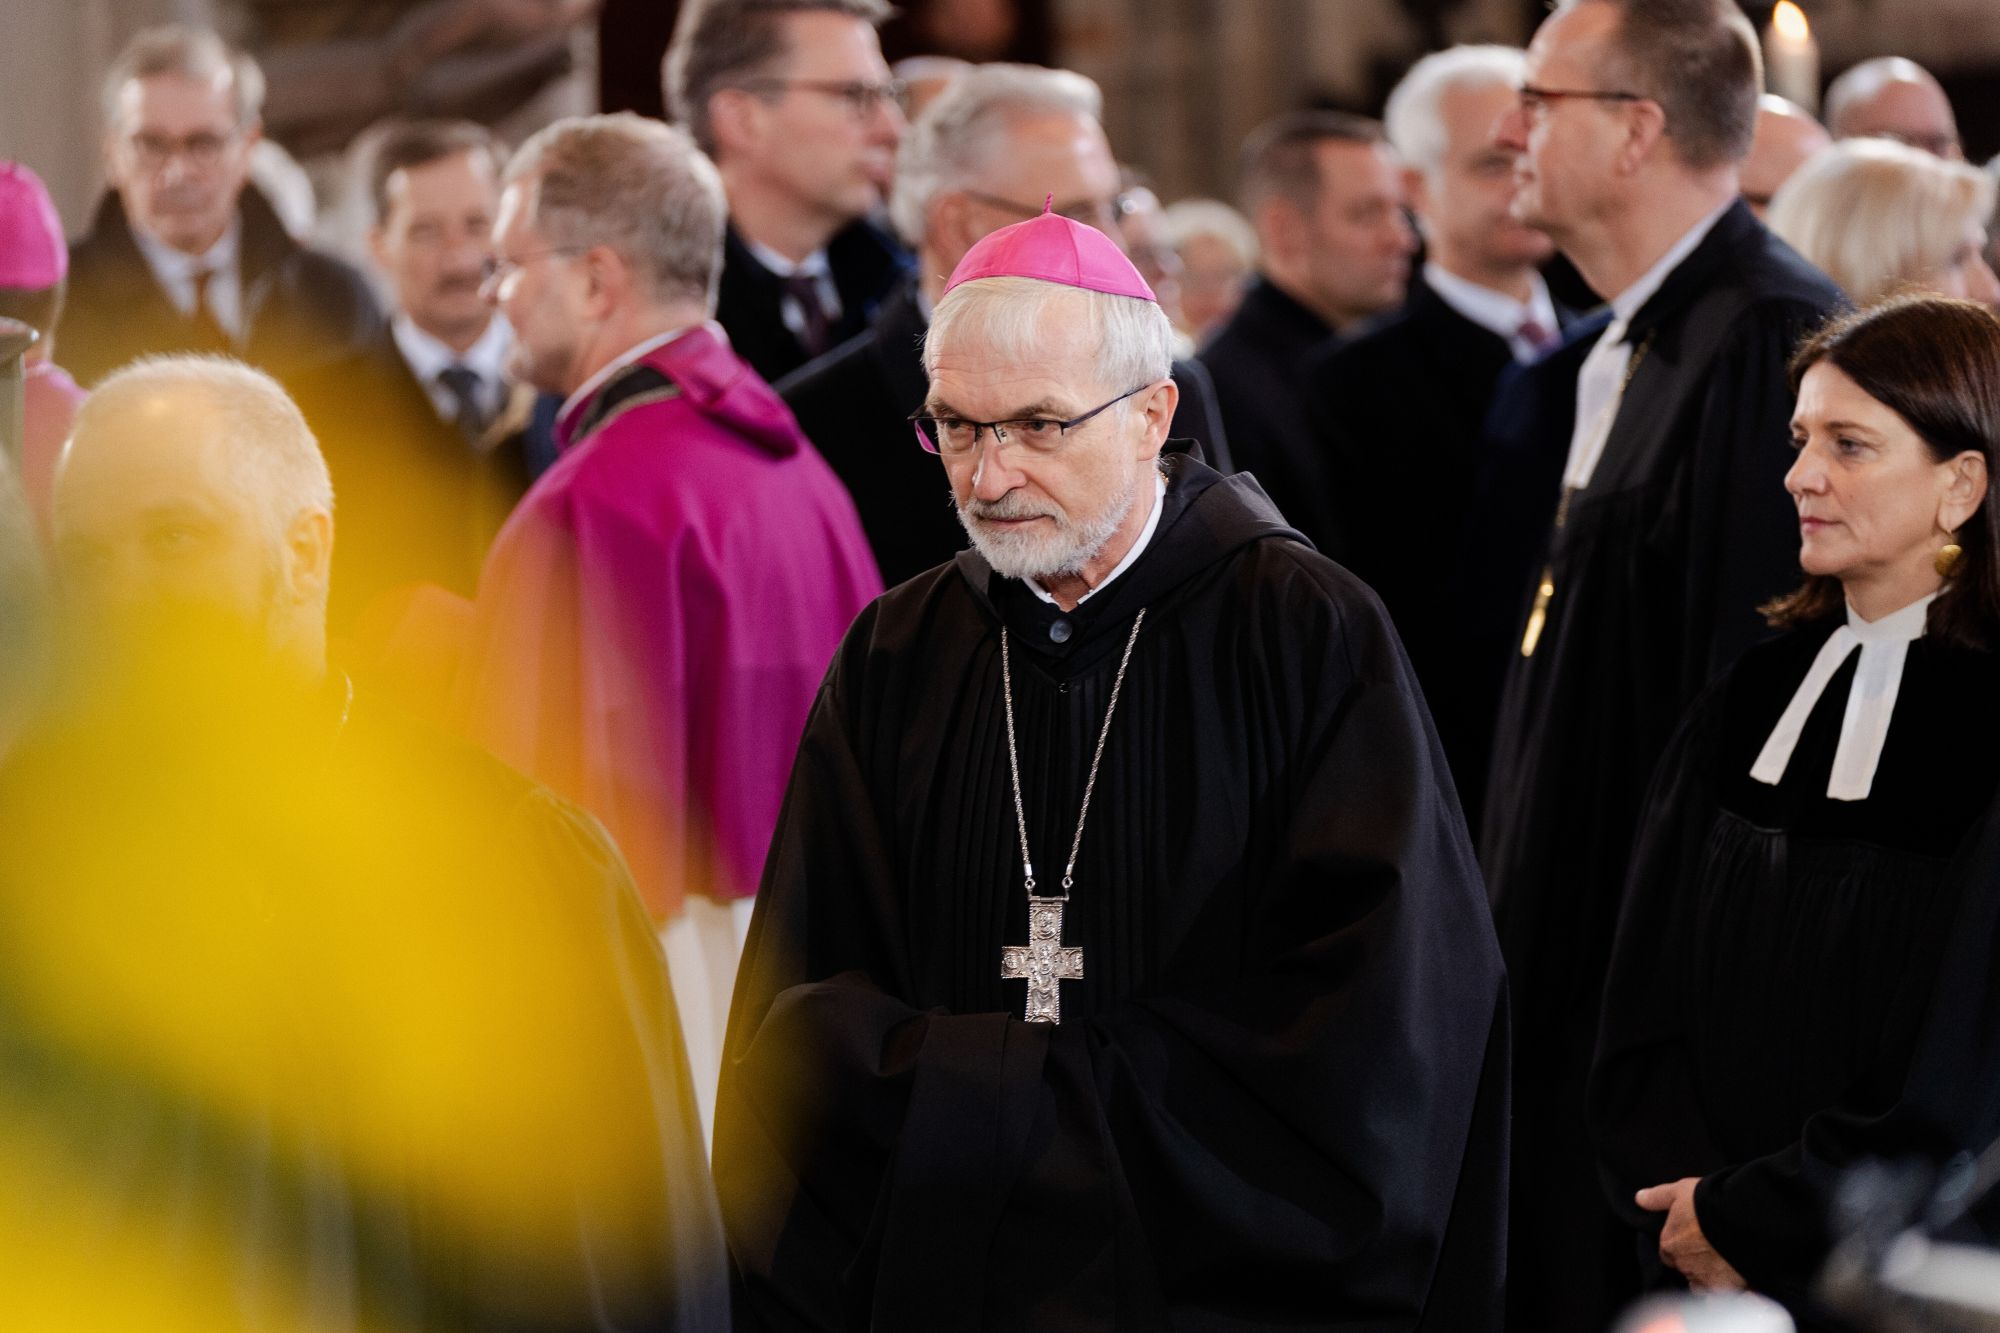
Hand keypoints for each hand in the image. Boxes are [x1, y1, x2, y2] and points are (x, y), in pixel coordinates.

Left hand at [1636, 1177, 1747, 1291]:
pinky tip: (1732, 1279)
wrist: (1742, 1220)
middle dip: (1693, 1262)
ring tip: (1722, 1264)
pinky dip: (1722, 1290)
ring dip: (1707, 1277)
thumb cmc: (1706, 1203)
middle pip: (1684, 1268)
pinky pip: (1719, 1296)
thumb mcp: (1678, 1192)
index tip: (1692, 1239)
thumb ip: (1657, 1197)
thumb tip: (1639, 1198)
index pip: (1667, 1252)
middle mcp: (1683, 1265)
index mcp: (1669, 1244)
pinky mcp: (1724, 1289)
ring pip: (1701, 1284)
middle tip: (1710, 1249)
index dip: (1679, 1246)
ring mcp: (1704, 1279)